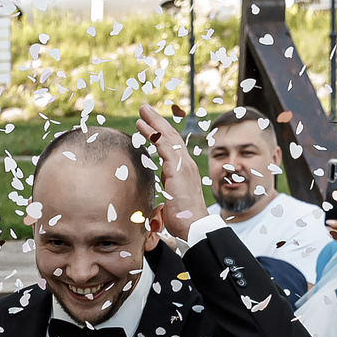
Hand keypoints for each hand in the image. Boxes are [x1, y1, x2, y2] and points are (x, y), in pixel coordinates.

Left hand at [134, 103, 205, 240]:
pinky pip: (165, 147)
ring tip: (142, 111)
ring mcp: (183, 165)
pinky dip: (154, 135)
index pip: (172, 146)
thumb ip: (166, 192)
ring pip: (168, 137)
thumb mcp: (170, 201)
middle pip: (170, 136)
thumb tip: (159, 194)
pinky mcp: (178, 170)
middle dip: (157, 121)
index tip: (149, 125)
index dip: (160, 134)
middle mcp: (185, 164)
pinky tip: (144, 126)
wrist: (193, 227)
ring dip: (154, 122)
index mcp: (183, 170)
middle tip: (145, 109)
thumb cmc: (182, 219)